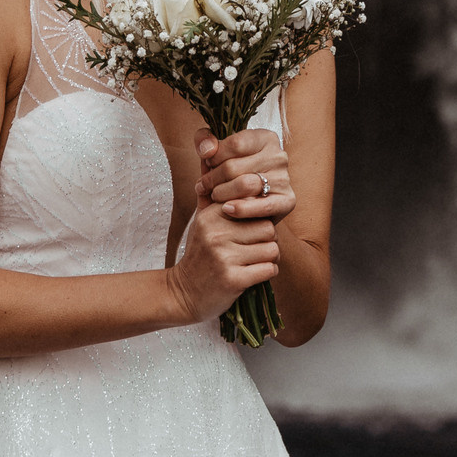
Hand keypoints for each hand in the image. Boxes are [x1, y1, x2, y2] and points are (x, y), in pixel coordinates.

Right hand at [168, 199, 278, 321]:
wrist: (184, 293)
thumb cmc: (200, 254)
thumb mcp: (201, 222)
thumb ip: (211, 195)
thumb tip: (210, 162)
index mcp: (211, 215)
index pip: (254, 206)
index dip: (259, 218)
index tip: (253, 229)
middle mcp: (216, 234)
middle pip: (268, 228)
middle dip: (268, 239)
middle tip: (258, 248)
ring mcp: (224, 257)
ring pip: (272, 249)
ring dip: (270, 258)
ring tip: (257, 260)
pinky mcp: (233, 280)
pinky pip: (269, 269)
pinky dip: (268, 272)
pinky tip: (256, 273)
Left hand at [196, 127, 294, 222]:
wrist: (246, 209)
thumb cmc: (231, 175)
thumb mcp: (216, 152)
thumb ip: (205, 141)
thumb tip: (206, 150)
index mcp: (265, 138)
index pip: (234, 143)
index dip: (214, 155)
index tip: (207, 163)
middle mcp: (278, 156)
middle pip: (234, 166)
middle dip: (212, 178)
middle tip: (202, 186)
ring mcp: (284, 178)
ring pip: (245, 185)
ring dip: (222, 193)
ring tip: (212, 196)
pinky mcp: (287, 200)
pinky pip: (262, 206)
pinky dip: (241, 209)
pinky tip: (227, 209)